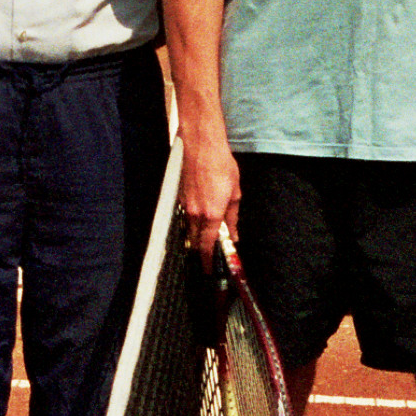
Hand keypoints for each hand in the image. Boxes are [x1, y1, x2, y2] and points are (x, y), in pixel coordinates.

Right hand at [180, 138, 239, 262]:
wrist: (201, 145)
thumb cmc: (221, 165)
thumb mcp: (235, 192)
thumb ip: (232, 217)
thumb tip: (233, 234)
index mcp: (211, 214)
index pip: (207, 244)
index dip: (208, 260)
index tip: (210, 269)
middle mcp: (195, 213)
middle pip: (194, 241)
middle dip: (201, 251)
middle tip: (210, 257)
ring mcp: (185, 205)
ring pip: (189, 230)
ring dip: (196, 237)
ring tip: (207, 239)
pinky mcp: (180, 198)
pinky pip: (186, 218)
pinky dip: (192, 223)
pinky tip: (200, 220)